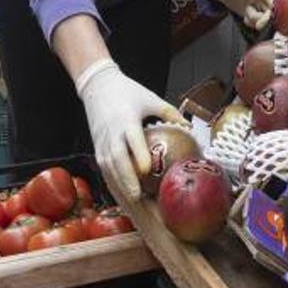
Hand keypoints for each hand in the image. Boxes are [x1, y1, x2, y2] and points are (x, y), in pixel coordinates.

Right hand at [76, 59, 184, 199]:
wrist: (97, 86)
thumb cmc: (126, 91)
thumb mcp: (151, 98)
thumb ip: (169, 113)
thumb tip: (190, 128)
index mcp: (126, 118)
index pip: (131, 138)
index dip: (138, 154)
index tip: (146, 169)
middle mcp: (112, 131)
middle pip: (117, 159)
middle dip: (126, 178)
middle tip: (138, 196)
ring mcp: (102, 140)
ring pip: (108, 166)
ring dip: (119, 185)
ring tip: (132, 202)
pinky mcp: (97, 146)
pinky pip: (104, 168)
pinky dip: (112, 182)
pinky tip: (121, 195)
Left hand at [207, 0, 274, 30]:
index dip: (274, 9)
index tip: (268, 17)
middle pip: (271, 10)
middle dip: (265, 19)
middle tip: (257, 26)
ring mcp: (256, 4)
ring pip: (263, 17)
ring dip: (254, 20)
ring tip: (245, 15)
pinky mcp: (251, 11)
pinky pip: (255, 21)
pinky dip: (250, 23)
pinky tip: (244, 19)